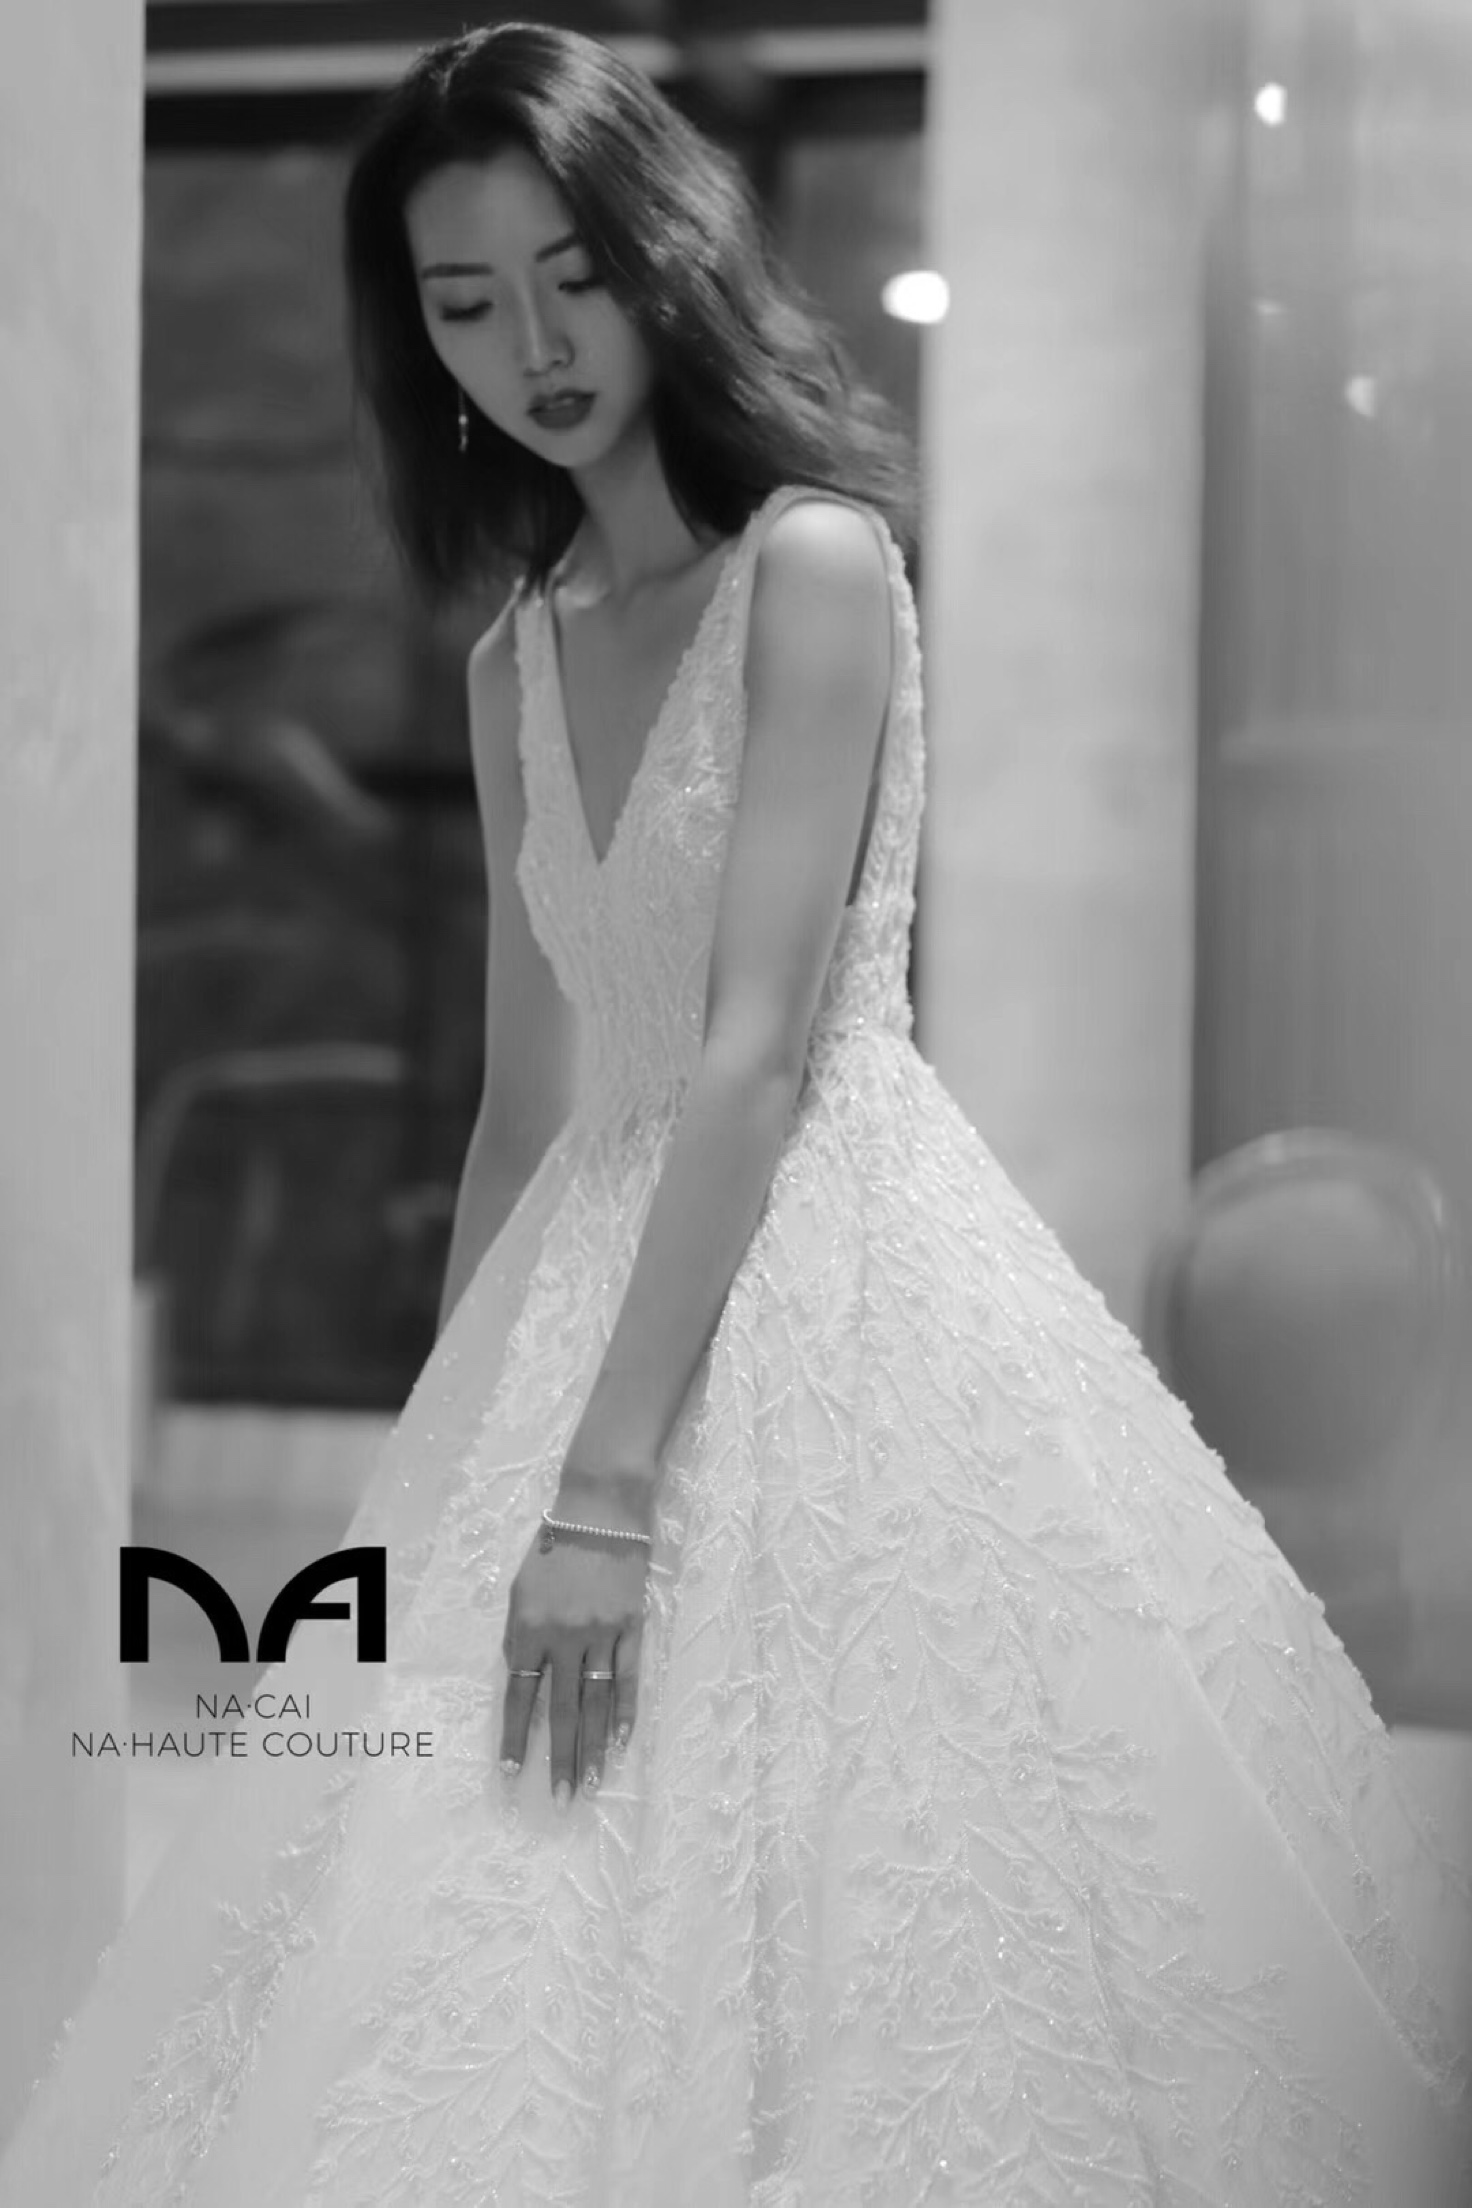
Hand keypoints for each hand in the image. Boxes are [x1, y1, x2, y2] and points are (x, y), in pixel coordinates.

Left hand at [498, 1472, 653, 1805]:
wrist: (600, 1510)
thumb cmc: (553, 1551)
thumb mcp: (519, 1590)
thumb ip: (518, 1636)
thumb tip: (522, 1679)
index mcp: (530, 1627)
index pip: (520, 1694)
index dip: (516, 1736)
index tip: (513, 1775)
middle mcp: (565, 1636)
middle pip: (561, 1708)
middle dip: (559, 1758)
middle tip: (561, 1800)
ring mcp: (601, 1633)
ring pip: (597, 1701)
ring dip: (592, 1746)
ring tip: (590, 1784)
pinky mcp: (631, 1626)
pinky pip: (628, 1677)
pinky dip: (625, 1711)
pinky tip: (621, 1742)